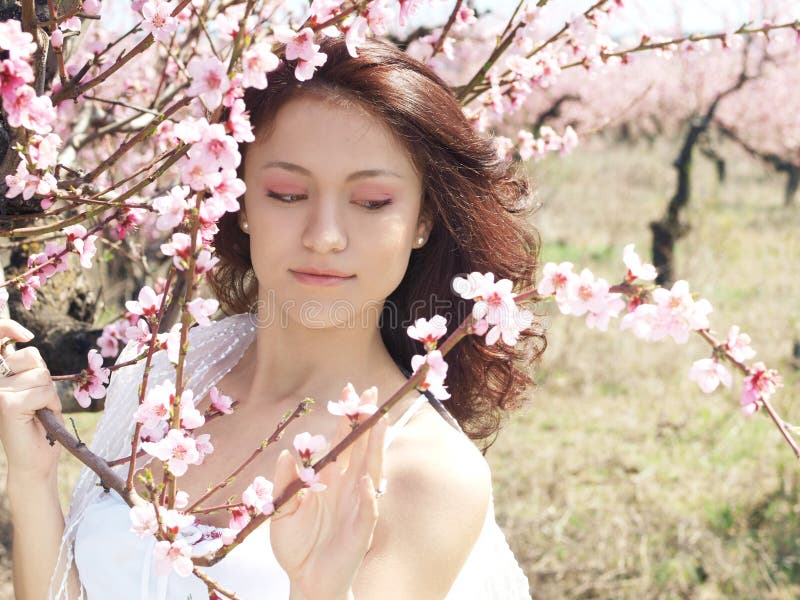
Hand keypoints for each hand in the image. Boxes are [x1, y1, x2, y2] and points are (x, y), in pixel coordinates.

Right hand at [0, 319, 63, 482]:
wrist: (36, 459)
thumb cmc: (40, 425)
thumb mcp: (37, 389)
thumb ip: (31, 368)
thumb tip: (25, 340)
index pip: (17, 345)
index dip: (9, 329)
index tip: (24, 333)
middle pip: (34, 359)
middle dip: (45, 381)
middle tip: (39, 403)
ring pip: (41, 375)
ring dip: (49, 394)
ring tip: (38, 411)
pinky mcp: (6, 403)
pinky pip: (42, 390)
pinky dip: (49, 403)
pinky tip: (38, 417)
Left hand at [270, 408, 388, 599]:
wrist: (305, 579)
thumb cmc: (296, 543)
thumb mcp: (281, 510)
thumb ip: (285, 482)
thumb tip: (287, 454)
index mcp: (330, 477)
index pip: (343, 440)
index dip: (347, 417)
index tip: (350, 391)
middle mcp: (348, 485)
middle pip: (362, 447)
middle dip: (367, 421)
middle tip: (371, 394)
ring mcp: (358, 505)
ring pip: (371, 470)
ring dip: (375, 447)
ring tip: (378, 423)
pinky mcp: (361, 530)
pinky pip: (367, 510)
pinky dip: (368, 497)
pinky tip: (365, 483)